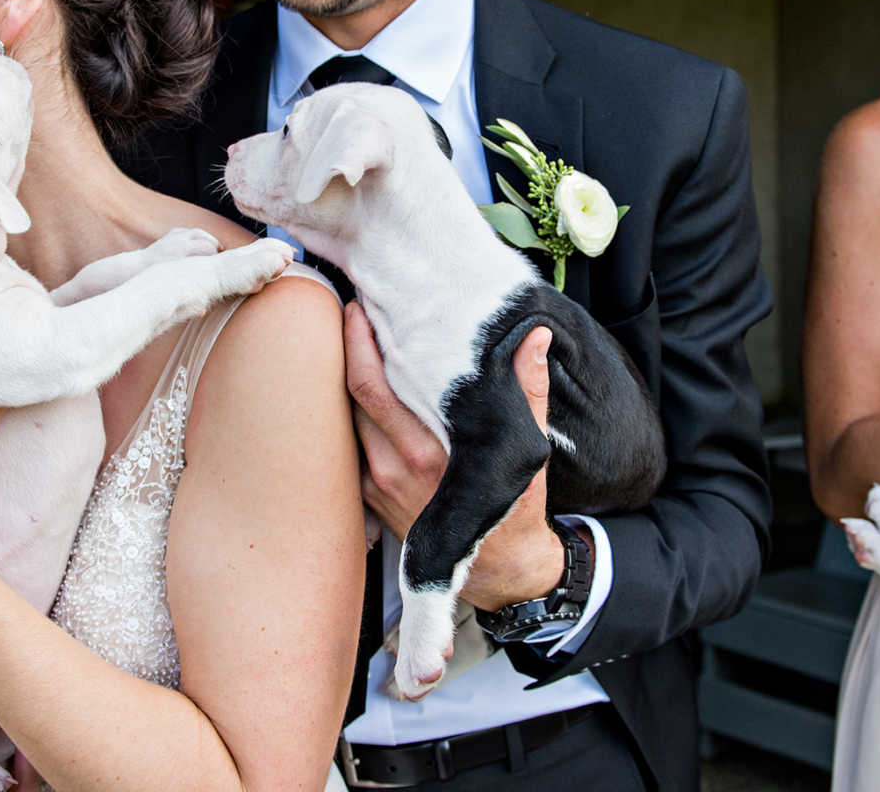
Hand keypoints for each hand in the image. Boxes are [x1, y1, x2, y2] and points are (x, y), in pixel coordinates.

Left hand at [344, 302, 562, 607]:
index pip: (373, 387)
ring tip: (356, 342)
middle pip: (350, 396)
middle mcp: (393, 468)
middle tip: (355, 312)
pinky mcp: (369, 496)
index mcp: (427, 452)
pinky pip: (351, 444)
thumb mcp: (529, 449)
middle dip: (347, 349)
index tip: (360, 310)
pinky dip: (352, 414)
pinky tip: (362, 391)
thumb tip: (533, 337)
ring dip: (347, 380)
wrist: (500, 570)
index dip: (359, 343)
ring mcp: (376, 484)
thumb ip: (528, 390)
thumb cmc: (514, 508)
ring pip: (346, 419)